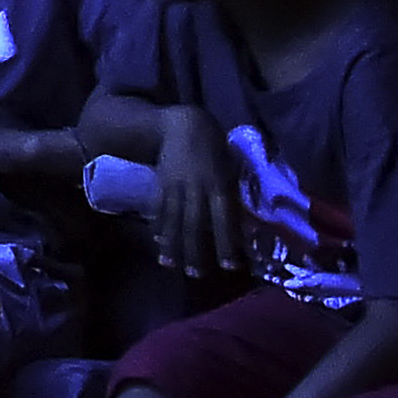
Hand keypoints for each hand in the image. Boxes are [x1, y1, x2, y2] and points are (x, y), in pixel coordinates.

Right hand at [152, 107, 249, 277]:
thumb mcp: (230, 168)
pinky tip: (157, 241)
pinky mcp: (161, 183)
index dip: (227, 242)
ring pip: (174, 219)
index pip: (224, 218)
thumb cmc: (215, 146)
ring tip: (170, 265)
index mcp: (219, 183)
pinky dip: (158, 225)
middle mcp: (197, 186)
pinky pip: (160, 208)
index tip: (230, 266)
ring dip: (172, 244)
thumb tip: (241, 224)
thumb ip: (231, 194)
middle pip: (195, 223)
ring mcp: (176, 185)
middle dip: (195, 250)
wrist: (183, 123)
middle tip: (196, 274)